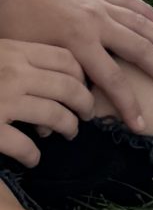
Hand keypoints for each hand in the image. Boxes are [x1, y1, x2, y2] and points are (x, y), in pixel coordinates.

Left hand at [0, 0, 152, 133]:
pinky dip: (148, 13)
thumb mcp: (28, 62)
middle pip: (139, 50)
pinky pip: (129, 2)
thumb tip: (56, 126)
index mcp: (78, 44)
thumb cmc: (13, 25)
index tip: (140, 125)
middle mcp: (96, 24)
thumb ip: (47, 91)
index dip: (127, 105)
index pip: (112, 80)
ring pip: (142, 25)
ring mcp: (100, 5)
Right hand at [0, 39, 88, 168]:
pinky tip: (33, 159)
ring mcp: (3, 101)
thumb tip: (56, 75)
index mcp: (16, 50)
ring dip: (67, 127)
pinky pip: (22, 145)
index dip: (82, 76)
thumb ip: (20, 58)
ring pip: (54, 115)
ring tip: (68, 134)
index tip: (86, 88)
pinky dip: (33, 154)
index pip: (67, 59)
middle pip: (68, 87)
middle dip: (84, 104)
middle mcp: (14, 73)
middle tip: (87, 116)